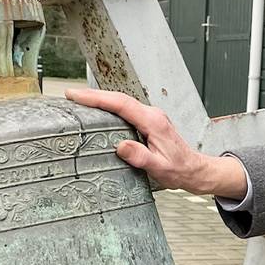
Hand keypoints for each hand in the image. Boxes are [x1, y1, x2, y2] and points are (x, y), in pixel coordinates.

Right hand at [64, 89, 246, 197]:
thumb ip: (141, 158)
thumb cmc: (179, 169)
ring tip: (78, 101)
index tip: (77, 96)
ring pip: (121, 103)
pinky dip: (109, 107)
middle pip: (118, 99)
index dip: (97, 98)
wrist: (194, 169)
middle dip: (93, 95)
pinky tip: (98, 111)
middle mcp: (152, 115)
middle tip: (70, 95)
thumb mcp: (160, 168)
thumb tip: (121, 146)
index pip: (121, 104)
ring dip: (100, 100)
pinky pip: (125, 110)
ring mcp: (150, 117)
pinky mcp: (148, 121)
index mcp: (153, 122)